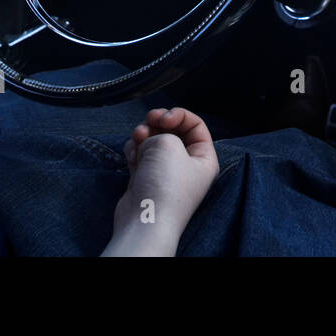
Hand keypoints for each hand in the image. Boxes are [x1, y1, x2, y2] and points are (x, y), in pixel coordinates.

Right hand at [100, 107, 219, 256]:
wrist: (144, 220)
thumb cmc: (164, 185)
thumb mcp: (168, 143)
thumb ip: (161, 131)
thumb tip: (149, 137)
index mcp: (203, 158)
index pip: (195, 125)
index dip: (178, 115)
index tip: (163, 119)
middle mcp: (186, 166)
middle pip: (172, 131)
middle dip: (157, 123)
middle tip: (148, 122)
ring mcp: (165, 173)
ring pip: (153, 141)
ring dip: (143, 135)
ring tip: (138, 140)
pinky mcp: (145, 178)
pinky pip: (140, 154)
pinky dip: (134, 150)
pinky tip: (131, 156)